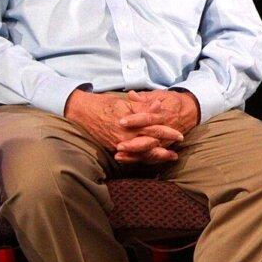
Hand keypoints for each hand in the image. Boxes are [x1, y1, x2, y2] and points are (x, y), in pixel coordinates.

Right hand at [64, 89, 182, 163]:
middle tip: (177, 149)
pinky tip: (153, 158)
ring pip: (142, 153)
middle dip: (165, 146)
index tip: (179, 133)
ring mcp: (119, 143)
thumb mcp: (125, 102)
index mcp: (130, 122)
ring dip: (157, 155)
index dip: (167, 131)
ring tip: (170, 157)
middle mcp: (125, 135)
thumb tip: (159, 105)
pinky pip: (132, 156)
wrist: (82, 112)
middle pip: (150, 144)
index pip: (153, 128)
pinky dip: (144, 157)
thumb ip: (143, 106)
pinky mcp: (114, 148)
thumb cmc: (104, 104)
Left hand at [113, 90, 199, 162]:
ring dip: (133, 155)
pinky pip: (151, 156)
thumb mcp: (159, 96)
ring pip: (149, 151)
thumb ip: (144, 98)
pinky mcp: (162, 146)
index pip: (148, 118)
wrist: (189, 110)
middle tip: (119, 146)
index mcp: (163, 114)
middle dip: (133, 144)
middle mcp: (165, 129)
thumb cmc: (171, 101)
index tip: (121, 122)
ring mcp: (165, 140)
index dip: (135, 120)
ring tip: (118, 156)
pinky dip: (137, 159)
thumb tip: (131, 95)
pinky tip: (124, 160)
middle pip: (149, 139)